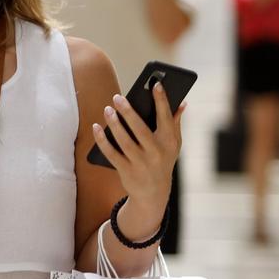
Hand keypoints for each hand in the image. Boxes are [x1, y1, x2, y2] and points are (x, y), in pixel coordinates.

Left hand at [91, 82, 182, 213]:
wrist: (154, 193)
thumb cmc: (162, 160)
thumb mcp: (173, 145)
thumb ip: (175, 123)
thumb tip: (182, 102)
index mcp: (169, 143)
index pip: (166, 118)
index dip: (162, 101)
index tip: (156, 84)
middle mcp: (156, 153)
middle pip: (140, 129)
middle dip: (128, 112)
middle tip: (117, 97)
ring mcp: (140, 163)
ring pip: (123, 140)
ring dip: (113, 124)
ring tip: (107, 109)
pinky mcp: (126, 171)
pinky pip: (111, 153)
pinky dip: (102, 139)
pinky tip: (96, 127)